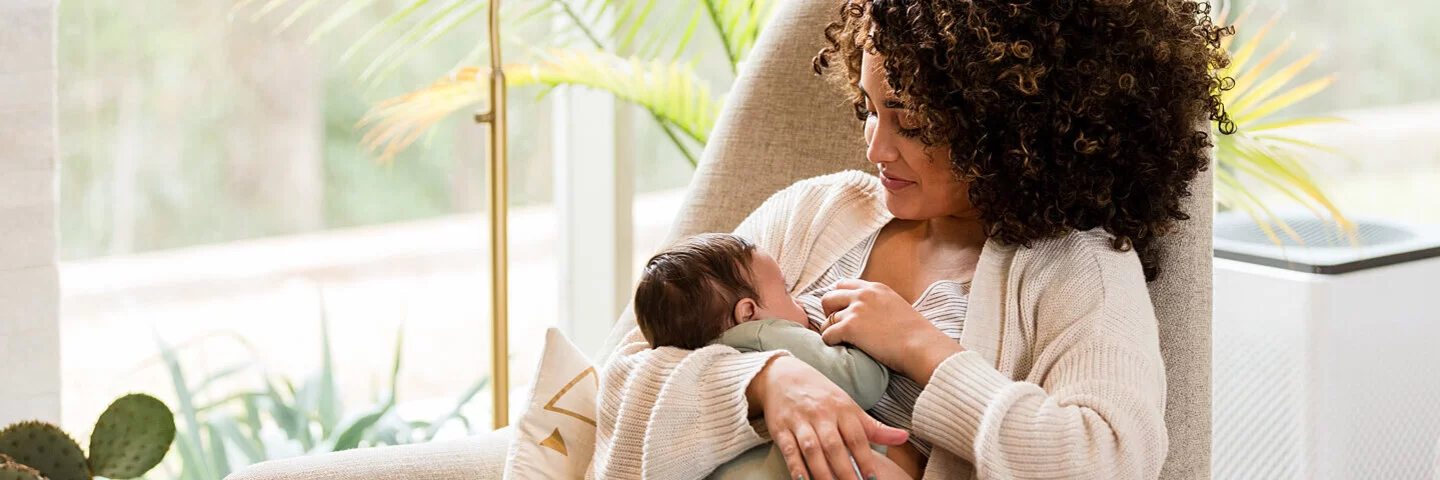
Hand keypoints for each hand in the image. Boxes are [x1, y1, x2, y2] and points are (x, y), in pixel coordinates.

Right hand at [748, 356, 908, 479]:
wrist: (782, 375)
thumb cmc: (821, 395)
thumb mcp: (848, 406)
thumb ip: (874, 427)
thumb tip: (905, 437)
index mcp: (842, 408)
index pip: (857, 437)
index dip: (865, 459)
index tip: (872, 479)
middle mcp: (821, 414)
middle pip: (834, 446)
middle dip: (845, 471)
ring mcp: (800, 421)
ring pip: (812, 450)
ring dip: (822, 472)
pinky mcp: (781, 428)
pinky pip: (789, 450)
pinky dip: (796, 466)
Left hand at [820, 279, 963, 383]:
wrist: (921, 346)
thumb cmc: (915, 333)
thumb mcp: (896, 306)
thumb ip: (878, 304)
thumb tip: (867, 315)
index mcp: (875, 288)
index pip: (843, 284)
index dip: (839, 299)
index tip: (841, 312)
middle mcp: (863, 294)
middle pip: (829, 297)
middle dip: (829, 312)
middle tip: (836, 326)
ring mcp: (856, 310)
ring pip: (827, 318)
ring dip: (829, 329)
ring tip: (838, 340)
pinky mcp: (850, 327)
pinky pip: (827, 333)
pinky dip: (829, 341)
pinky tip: (838, 347)